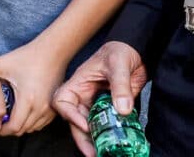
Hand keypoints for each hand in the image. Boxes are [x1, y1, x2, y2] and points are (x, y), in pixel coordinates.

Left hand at [0, 43, 65, 135]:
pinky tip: (21, 113)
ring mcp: (49, 109)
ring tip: (9, 117)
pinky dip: (30, 123)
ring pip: (32, 129)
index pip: (14, 127)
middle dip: (9, 129)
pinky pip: (41, 123)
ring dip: (20, 126)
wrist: (51, 53)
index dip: (2, 130)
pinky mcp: (54, 108)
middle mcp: (41, 108)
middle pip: (23, 131)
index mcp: (27, 99)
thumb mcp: (1, 64)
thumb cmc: (26, 57)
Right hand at [52, 42, 147, 156]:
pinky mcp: (110, 108)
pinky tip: (114, 143)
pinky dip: (108, 134)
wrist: (135, 51)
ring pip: (89, 125)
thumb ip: (120, 86)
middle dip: (81, 137)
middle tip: (92, 153)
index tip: (86, 126)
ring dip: (94, 140)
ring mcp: (97, 102)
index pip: (62, 101)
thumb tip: (122, 110)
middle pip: (75, 119)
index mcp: (79, 83)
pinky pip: (106, 123)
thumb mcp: (118, 65)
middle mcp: (85, 95)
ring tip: (101, 153)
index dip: (70, 115)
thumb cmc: (119, 51)